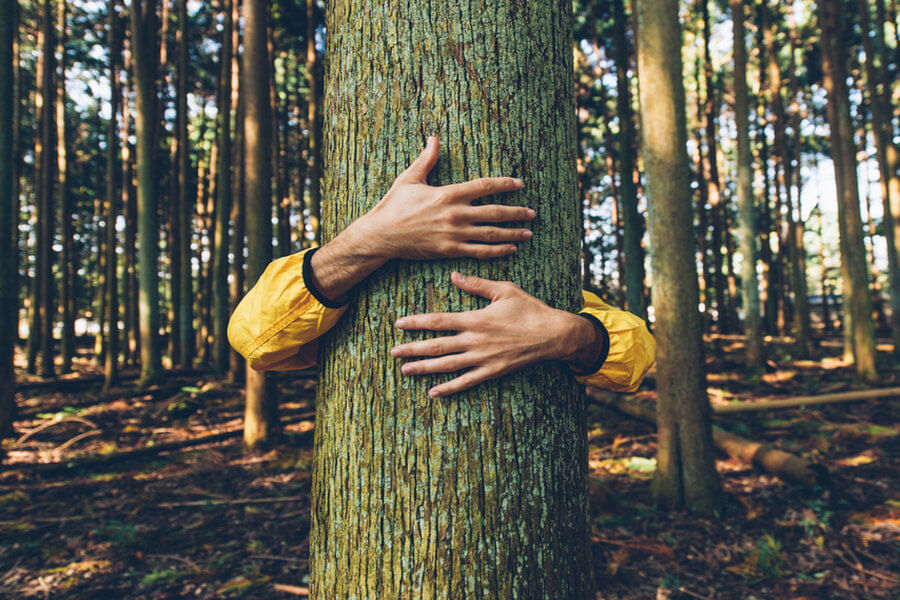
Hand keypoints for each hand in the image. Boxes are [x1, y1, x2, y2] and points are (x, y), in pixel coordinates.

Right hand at [352, 136, 534, 260]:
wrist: (381, 235)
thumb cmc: (394, 206)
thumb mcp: (409, 178)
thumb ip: (426, 159)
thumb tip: (433, 138)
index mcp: (448, 194)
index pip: (483, 186)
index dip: (504, 184)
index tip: (518, 184)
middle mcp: (455, 214)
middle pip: (494, 212)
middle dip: (516, 212)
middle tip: (532, 212)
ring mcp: (454, 234)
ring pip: (490, 234)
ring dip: (512, 233)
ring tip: (528, 232)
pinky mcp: (449, 250)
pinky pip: (479, 252)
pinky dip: (497, 251)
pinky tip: (511, 248)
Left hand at [391, 272, 601, 396]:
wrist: (553, 335)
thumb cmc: (529, 309)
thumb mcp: (504, 290)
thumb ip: (477, 284)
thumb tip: (453, 275)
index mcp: (475, 319)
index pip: (438, 321)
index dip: (417, 322)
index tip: (399, 324)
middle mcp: (475, 341)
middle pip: (437, 346)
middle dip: (412, 349)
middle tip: (393, 352)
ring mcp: (482, 359)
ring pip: (447, 365)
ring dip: (424, 368)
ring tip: (405, 371)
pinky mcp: (492, 371)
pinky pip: (466, 382)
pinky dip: (449, 388)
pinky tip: (433, 392)